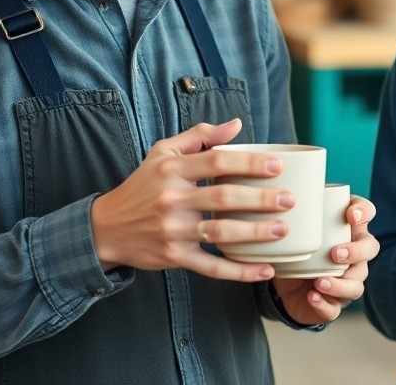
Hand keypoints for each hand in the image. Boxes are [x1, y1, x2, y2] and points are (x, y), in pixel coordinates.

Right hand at [90, 118, 294, 281]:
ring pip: (220, 233)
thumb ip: (200, 135)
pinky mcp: (174, 258)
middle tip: (288, 199)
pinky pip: (211, 267)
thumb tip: (237, 125)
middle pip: (223, 197)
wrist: (106, 228)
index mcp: (172, 170)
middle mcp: (172, 199)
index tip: (277, 166)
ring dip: (254, 233)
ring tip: (283, 230)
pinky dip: (239, 272)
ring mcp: (173, 231)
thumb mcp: (162, 153)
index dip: (248, 162)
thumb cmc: (142, 186)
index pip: (216, 161)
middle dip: (260, 199)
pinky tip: (264, 270)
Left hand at [272, 195, 378, 324]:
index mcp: (346, 228)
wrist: (283, 284)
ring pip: (357, 284)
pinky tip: (312, 297)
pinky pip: (335, 308)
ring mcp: (346, 280)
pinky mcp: (333, 304)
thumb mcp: (292, 227)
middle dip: (357, 251)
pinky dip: (325, 304)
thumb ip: (289, 212)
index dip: (363, 212)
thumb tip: (272, 194)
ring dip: (341, 284)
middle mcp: (353, 253)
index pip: (366, 212)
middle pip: (369, 249)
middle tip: (336, 253)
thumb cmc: (294, 247)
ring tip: (320, 282)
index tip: (349, 214)